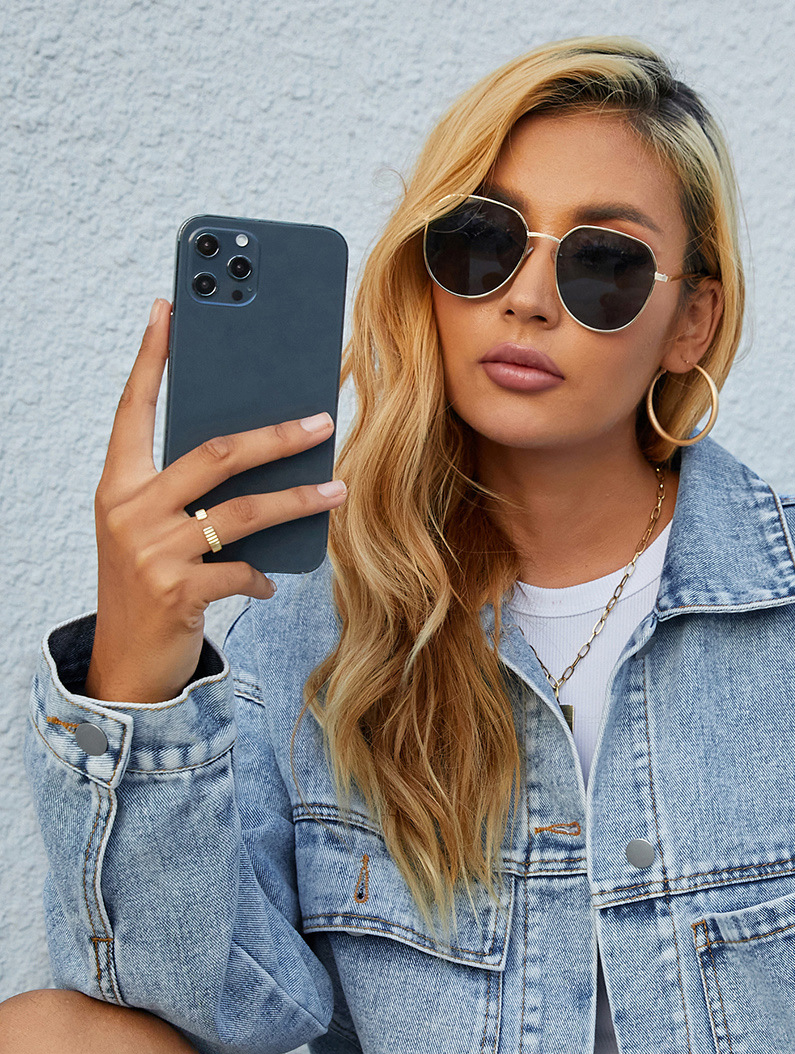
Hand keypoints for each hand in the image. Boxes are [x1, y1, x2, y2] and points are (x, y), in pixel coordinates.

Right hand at [86, 297, 346, 704]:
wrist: (126, 663)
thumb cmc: (148, 588)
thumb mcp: (150, 533)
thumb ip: (184, 496)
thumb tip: (252, 458)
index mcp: (117, 486)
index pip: (133, 409)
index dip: (151, 359)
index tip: (170, 310)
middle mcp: (129, 511)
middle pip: (214, 454)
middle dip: (275, 435)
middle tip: (321, 420)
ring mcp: (152, 552)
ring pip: (242, 511)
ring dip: (298, 499)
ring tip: (338, 488)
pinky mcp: (178, 591)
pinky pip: (243, 571)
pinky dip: (263, 577)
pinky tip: (270, 583)